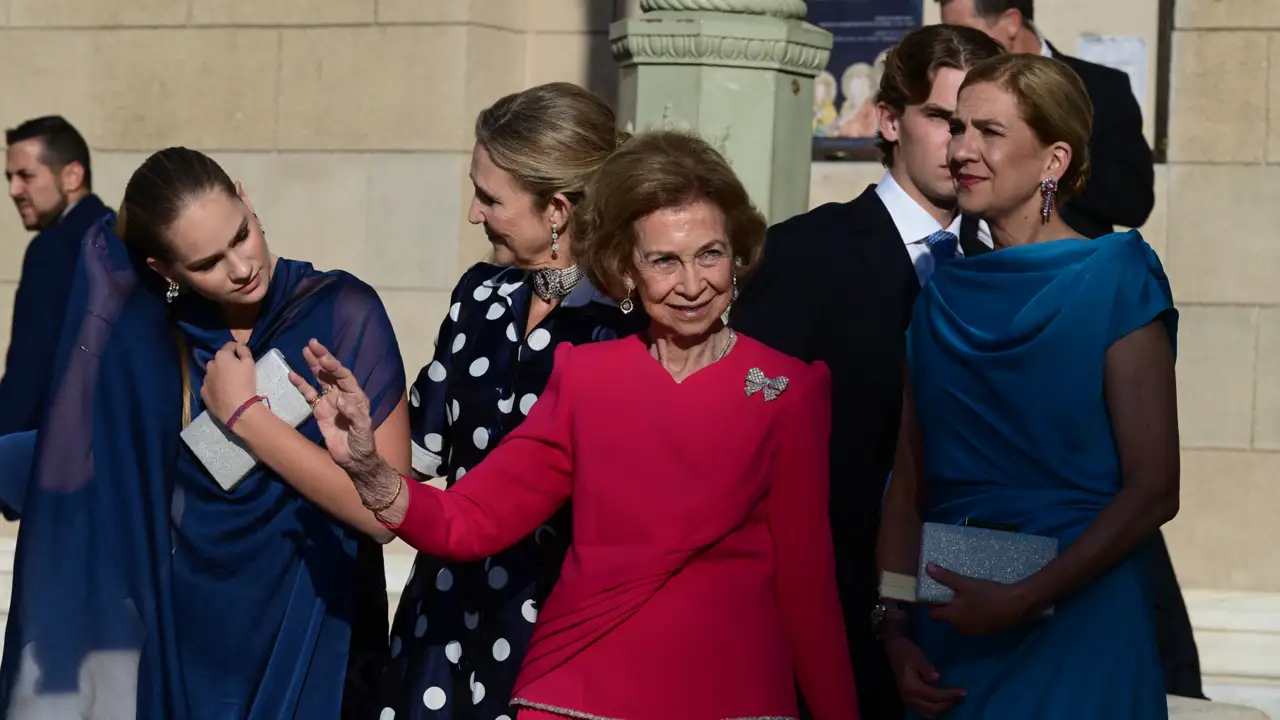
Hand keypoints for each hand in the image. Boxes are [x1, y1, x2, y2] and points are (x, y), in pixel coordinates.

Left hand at [201, 341, 257, 422]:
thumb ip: (244, 350)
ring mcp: (205, 379)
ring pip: (213, 372)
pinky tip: (223, 392)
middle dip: (227, 362)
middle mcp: (210, 365)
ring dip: (219, 374)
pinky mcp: (203, 391)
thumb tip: (239, 343)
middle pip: (220, 360)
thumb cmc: (245, 383)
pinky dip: (215, 386)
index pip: (229, 346)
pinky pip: (209, 385)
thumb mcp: (250, 363)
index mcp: (222, 356)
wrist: (237, 408)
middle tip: (237, 372)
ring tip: (229, 383)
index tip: (243, 357)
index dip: (237, 349)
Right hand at [290, 338, 376, 471]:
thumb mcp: (363, 428)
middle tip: (313, 343)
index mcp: (356, 395)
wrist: (353, 459)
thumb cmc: (363, 442)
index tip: (324, 358)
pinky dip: (301, 384)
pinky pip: (309, 394)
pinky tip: (292, 374)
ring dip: (313, 365)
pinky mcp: (320, 410)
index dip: (334, 366)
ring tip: (305, 350)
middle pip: (331, 372)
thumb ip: (353, 413)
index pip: (344, 375)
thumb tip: (339, 399)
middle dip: (322, 358)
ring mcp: (330, 401)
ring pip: (320, 379)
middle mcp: (343, 394)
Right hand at [884, 635, 964, 717]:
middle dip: (947, 704)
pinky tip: (944, 701)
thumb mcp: (917, 656)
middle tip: (960, 695)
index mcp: (910, 687)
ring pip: (928, 712)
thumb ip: (927, 668)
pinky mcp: (909, 699)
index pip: (933, 695)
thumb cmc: (906, 651)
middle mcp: (908, 697)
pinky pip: (924, 710)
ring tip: (953, 699)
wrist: (894, 648)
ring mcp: (908, 700)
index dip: (949, 695)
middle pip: (932, 708)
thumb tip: (937, 677)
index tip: (963, 691)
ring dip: (942, 708)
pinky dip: (935, 708)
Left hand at [926, 563, 1036, 635]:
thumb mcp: (965, 583)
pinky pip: (973, 623)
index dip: (932, 604)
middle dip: (948, 606)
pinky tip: (981, 604)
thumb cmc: (988, 594)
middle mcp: (960, 627)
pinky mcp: (986, 631)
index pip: (933, 614)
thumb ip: (946, 577)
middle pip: (947, 617)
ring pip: (960, 620)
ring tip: (968, 596)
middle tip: (953, 591)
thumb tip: (928, 568)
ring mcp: (974, 631)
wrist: (1016, 605)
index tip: (936, 593)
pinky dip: (973, 615)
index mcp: (953, 617)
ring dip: (961, 611)